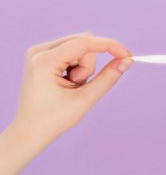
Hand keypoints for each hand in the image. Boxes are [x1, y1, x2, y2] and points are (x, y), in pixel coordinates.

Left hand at [12, 32, 132, 143]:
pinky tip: (66, 83)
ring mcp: (39, 52)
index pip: (84, 42)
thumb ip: (108, 78)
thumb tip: (126, 61)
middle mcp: (39, 51)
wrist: (30, 131)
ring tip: (72, 87)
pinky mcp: (42, 57)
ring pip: (79, 48)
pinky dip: (77, 68)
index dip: (109, 46)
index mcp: (45, 61)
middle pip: (82, 44)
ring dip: (84, 68)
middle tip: (80, 86)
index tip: (127, 55)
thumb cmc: (54, 119)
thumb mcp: (85, 99)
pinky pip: (71, 53)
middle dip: (90, 65)